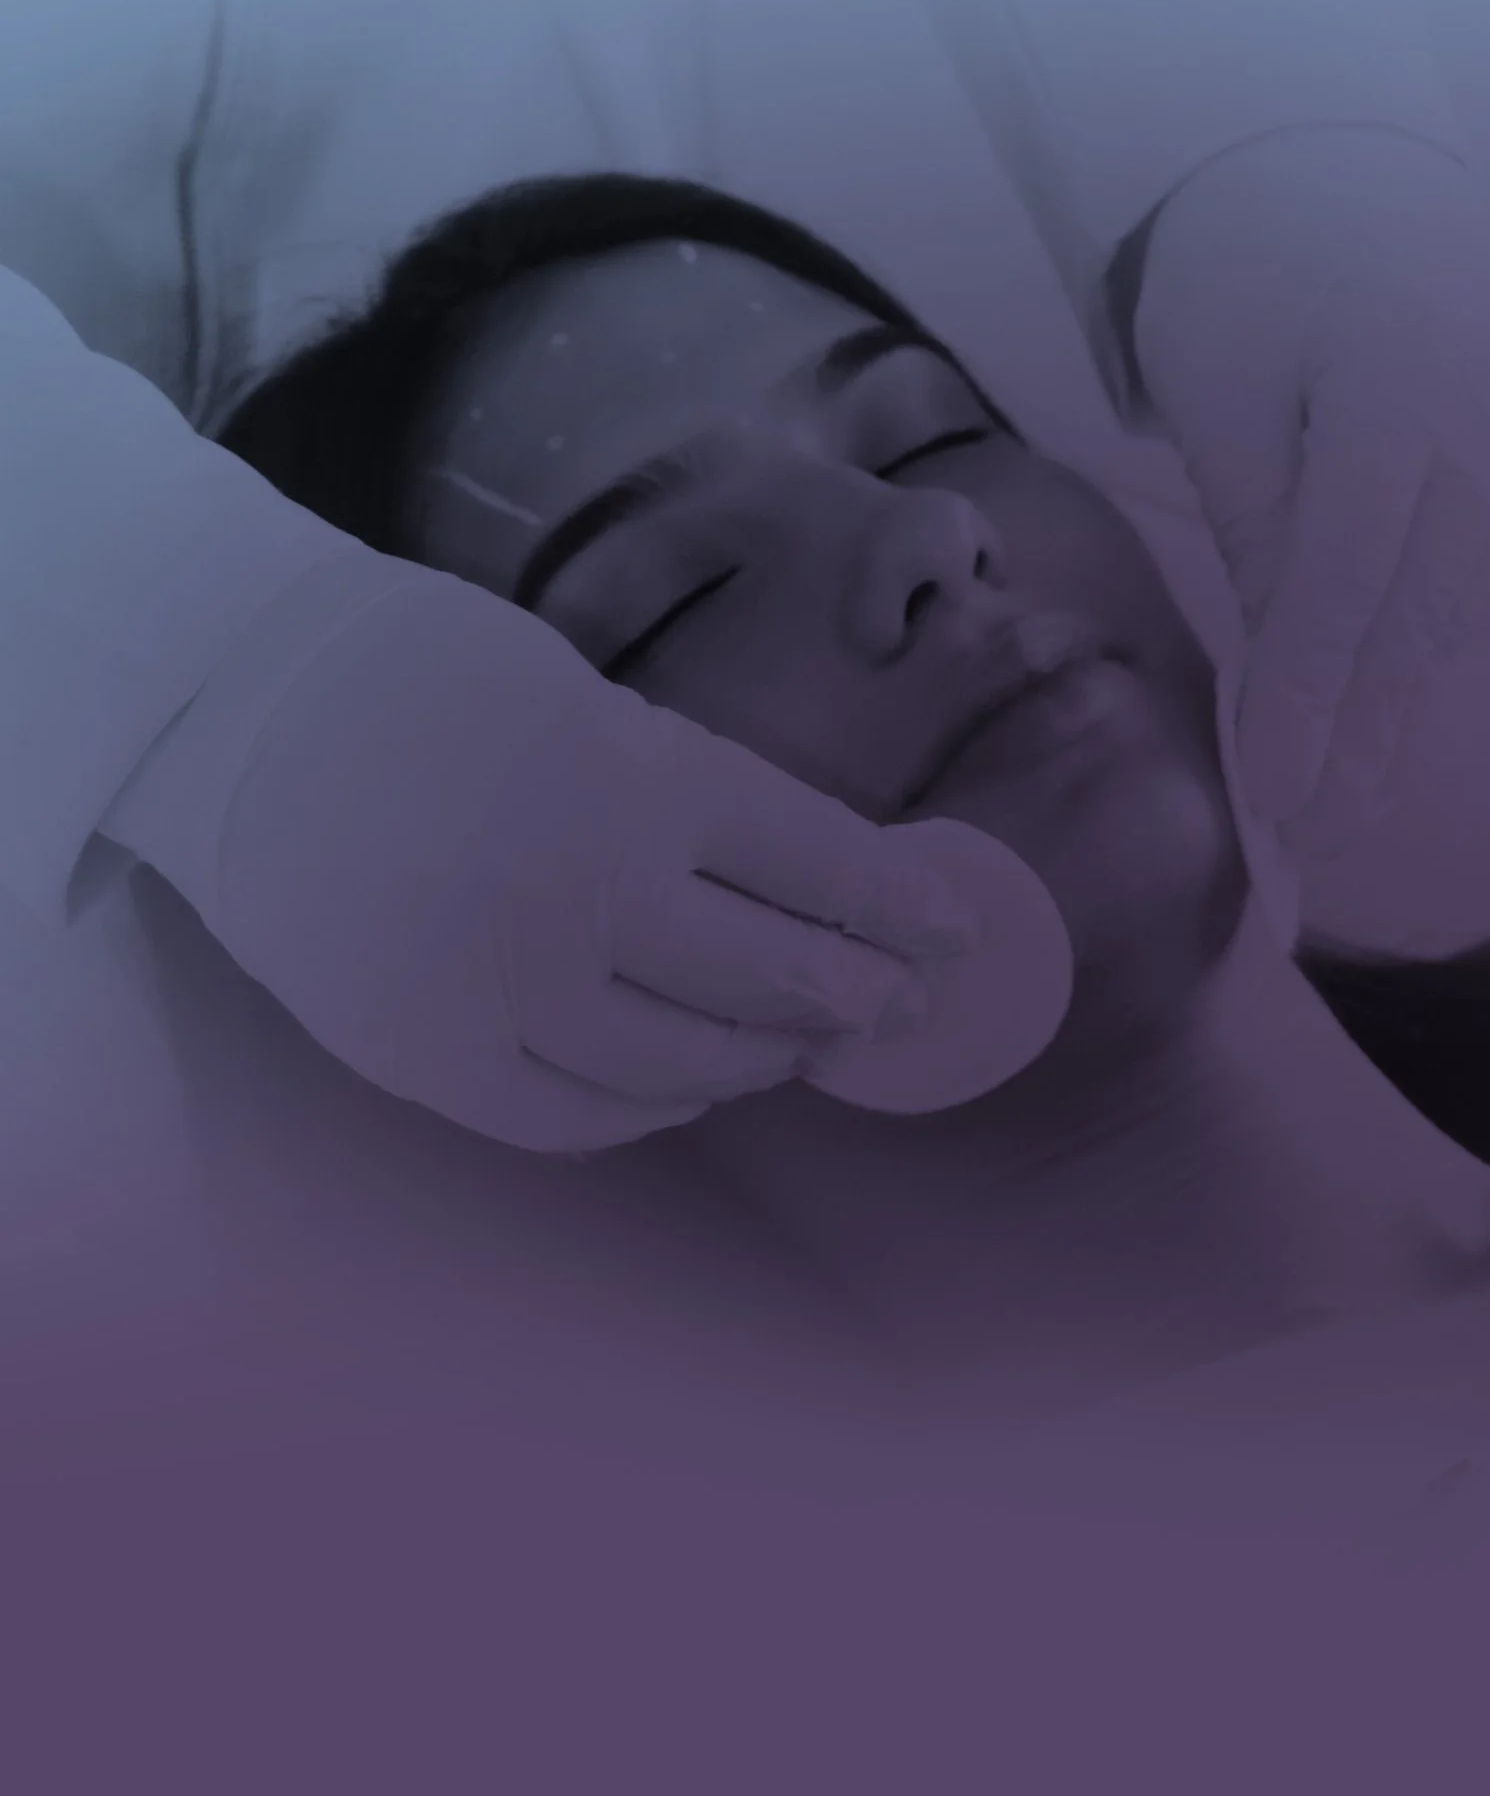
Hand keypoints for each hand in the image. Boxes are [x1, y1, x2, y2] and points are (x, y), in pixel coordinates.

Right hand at [105, 560, 975, 1152]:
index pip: (821, 867)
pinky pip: (572, 1118)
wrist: (234, 702)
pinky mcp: (431, 1054)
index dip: (899, 909)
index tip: (948, 931)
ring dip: (759, 1060)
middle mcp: (595, 891)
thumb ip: (684, 803)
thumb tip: (797, 895)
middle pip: (774, 979)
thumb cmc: (422, 677)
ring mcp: (510, 985)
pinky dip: (643, 1112)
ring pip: (684, 1067)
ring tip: (795, 1048)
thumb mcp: (587, 704)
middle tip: (893, 1005)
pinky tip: (678, 1092)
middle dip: (856, 997)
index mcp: (645, 777)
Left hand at [1124, 125, 1489, 852]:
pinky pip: (1466, 563)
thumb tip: (1284, 686)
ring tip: (1342, 810)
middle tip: (1312, 838)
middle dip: (1364, 731)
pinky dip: (1417, 641)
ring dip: (1396, 704)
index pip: (1346, 573)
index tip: (1273, 795)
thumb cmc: (1245, 271)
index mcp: (1397, 374)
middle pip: (1420, 602)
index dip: (1310, 695)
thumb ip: (1260, 534)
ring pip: (1451, 596)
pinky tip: (1380, 718)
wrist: (1336, 158)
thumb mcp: (1218, 392)